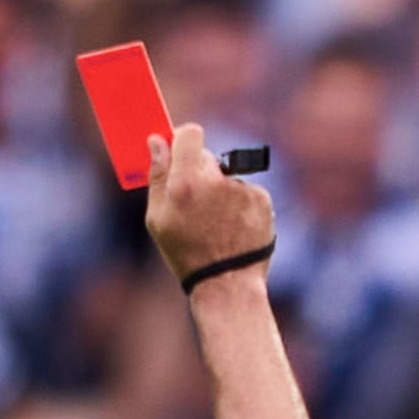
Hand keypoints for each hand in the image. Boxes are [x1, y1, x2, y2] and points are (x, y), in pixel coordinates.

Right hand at [143, 122, 273, 282]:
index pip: (189, 134)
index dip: (183, 139)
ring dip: (221, 191)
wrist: (228, 284)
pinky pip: (246, 192)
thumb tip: (157, 141)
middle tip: (195, 201)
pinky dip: (241, 205)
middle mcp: (215, 181)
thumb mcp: (158, 219)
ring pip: (226, 177)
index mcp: (184, 183)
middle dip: (199, 172)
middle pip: (206, 157)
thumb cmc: (186, 254)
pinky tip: (234, 227)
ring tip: (216, 223)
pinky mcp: (261, 200)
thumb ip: (157, 175)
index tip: (180, 149)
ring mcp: (241, 190)